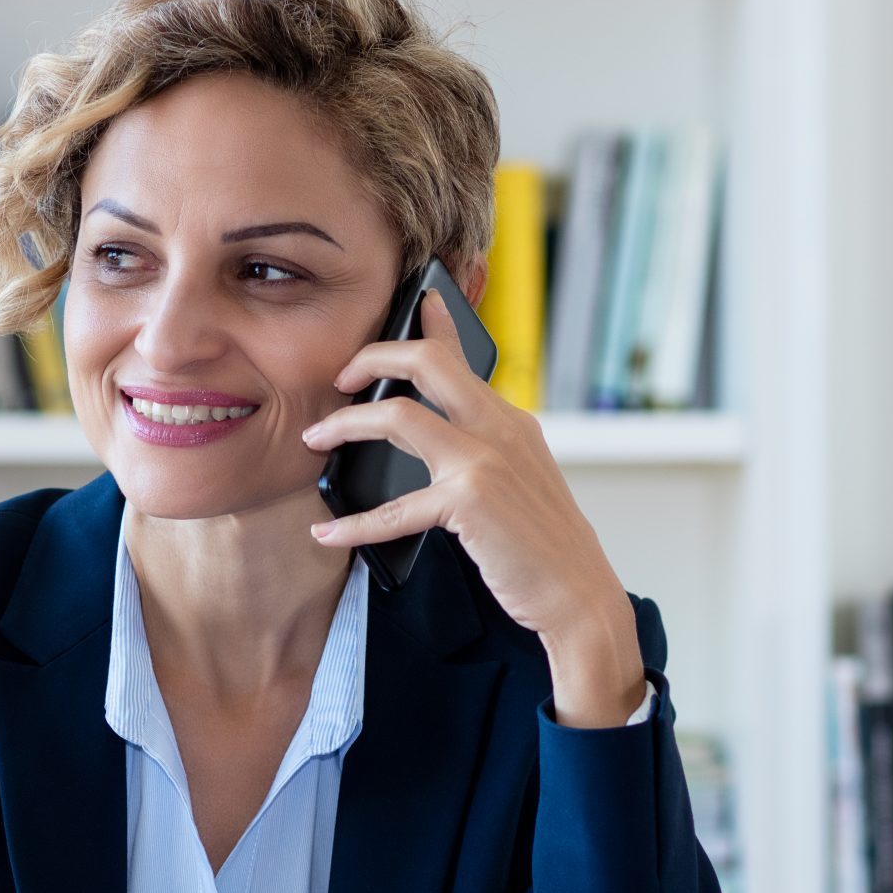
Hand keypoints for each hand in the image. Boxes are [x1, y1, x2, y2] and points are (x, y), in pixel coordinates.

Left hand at [301, 291, 646, 727]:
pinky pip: (394, 508)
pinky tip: (326, 531)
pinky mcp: (469, 500)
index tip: (413, 299)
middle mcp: (499, 427)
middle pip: (428, 363)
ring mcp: (484, 460)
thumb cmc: (542, 546)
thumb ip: (483, 450)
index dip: (434, 322)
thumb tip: (432, 434)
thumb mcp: (520, 481)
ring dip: (345, 425)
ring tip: (314, 439)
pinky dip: (354, 523)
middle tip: (338, 376)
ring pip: (398, 416)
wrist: (578, 593)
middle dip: (371, 357)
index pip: (464, 358)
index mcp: (511, 421)